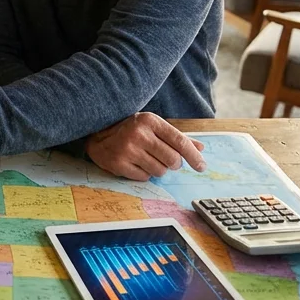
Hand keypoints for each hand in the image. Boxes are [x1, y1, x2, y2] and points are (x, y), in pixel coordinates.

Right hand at [86, 112, 206, 180]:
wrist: (97, 134)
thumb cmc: (131, 130)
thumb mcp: (153, 127)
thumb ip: (176, 137)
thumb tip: (200, 149)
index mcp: (150, 121)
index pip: (180, 141)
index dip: (193, 156)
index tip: (201, 166)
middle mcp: (139, 134)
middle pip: (173, 160)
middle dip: (174, 164)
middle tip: (167, 160)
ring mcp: (128, 149)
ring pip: (160, 171)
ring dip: (158, 169)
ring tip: (147, 159)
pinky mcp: (119, 164)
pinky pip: (144, 177)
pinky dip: (144, 173)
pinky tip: (136, 163)